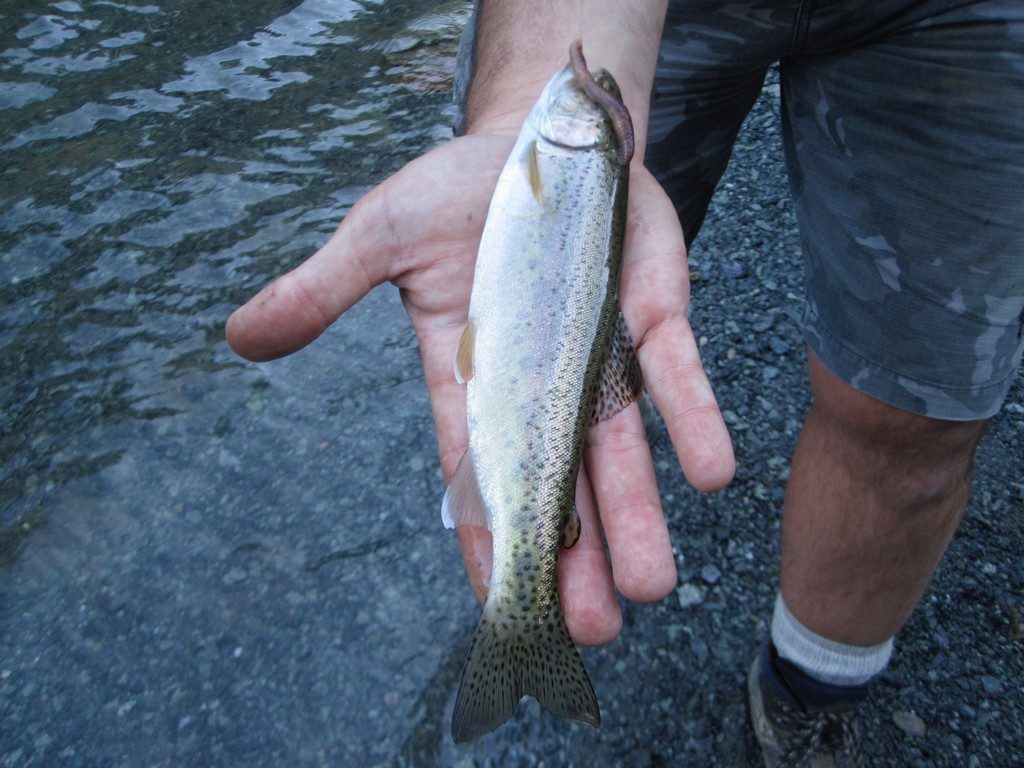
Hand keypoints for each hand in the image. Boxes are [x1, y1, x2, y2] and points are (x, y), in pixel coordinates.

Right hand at [226, 134, 734, 644]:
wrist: (546, 138)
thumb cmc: (459, 191)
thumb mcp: (381, 236)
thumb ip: (322, 291)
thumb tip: (238, 338)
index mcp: (471, 373)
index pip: (474, 473)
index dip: (486, 541)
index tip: (501, 611)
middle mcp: (541, 382)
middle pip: (555, 484)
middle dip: (572, 558)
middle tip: (588, 634)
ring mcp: (602, 353)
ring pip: (619, 450)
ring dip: (634, 517)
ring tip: (649, 588)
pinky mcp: (654, 314)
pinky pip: (675, 373)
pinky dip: (691, 418)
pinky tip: (711, 474)